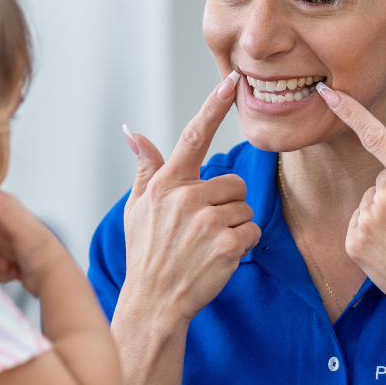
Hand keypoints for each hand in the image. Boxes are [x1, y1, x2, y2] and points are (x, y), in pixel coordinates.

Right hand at [0, 189, 71, 295]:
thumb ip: (5, 211)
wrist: (52, 277)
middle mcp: (6, 229)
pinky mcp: (6, 263)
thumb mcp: (22, 228)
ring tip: (11, 267)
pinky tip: (13, 273)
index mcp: (9, 215)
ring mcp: (6, 246)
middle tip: (5, 259)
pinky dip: (0, 274)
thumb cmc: (42, 250)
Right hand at [121, 73, 261, 327]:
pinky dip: (242, 244)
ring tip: (206, 245)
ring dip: (234, 225)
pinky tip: (218, 258)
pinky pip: (253, 230)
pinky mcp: (228, 244)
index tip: (231, 82)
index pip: (192, 136)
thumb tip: (132, 132)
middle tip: (201, 229)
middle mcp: (186, 197)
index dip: (212, 107)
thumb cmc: (145, 254)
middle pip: (233, 181)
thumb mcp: (137, 208)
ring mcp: (207, 221)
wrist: (153, 303)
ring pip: (244, 207)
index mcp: (166, 184)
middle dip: (226, 203)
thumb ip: (145, 167)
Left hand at [316, 84, 385, 326]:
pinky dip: (372, 230)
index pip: (375, 136)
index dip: (349, 110)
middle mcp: (384, 198)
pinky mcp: (353, 242)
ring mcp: (366, 221)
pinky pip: (359, 222)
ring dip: (385, 211)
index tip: (327, 92)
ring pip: (370, 200)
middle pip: (383, 177)